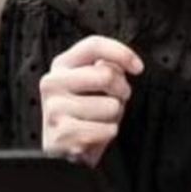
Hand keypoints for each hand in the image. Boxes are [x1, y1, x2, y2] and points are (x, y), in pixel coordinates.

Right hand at [40, 35, 143, 166]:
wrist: (66, 145)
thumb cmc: (87, 108)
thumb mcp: (96, 81)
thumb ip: (109, 66)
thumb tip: (127, 65)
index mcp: (61, 65)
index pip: (93, 46)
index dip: (122, 53)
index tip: (138, 68)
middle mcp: (52, 83)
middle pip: (106, 75)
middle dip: (122, 90)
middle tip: (117, 100)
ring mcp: (52, 110)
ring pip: (110, 106)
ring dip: (114, 116)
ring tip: (101, 120)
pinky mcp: (58, 137)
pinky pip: (105, 131)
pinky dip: (107, 134)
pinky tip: (94, 135)